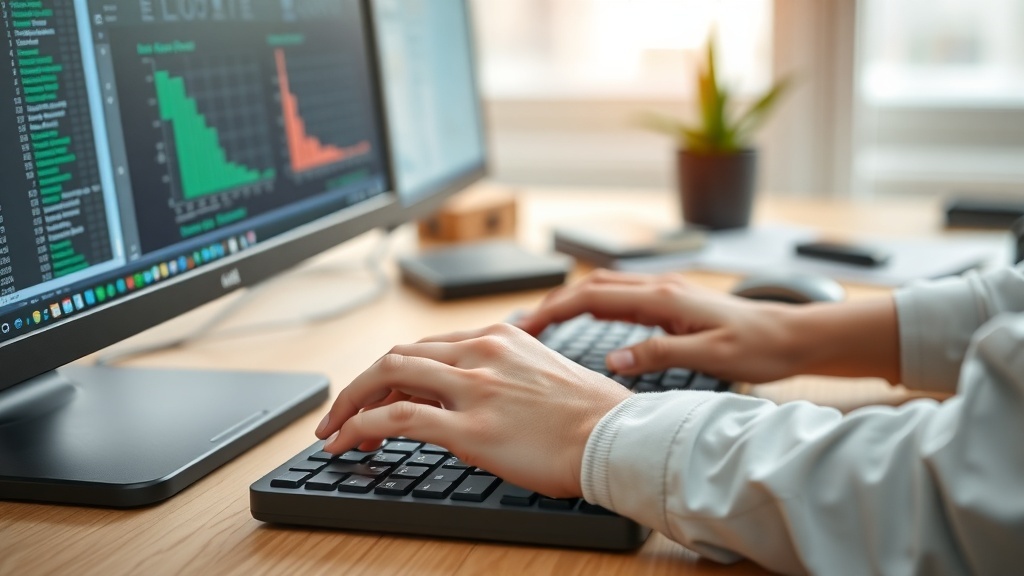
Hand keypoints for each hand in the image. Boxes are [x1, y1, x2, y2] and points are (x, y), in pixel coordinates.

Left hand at [315, 323, 632, 497]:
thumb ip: (501, 375)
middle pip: (397, 356)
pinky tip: (347, 442)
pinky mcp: (470, 426)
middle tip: (341, 414)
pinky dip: (360, 425)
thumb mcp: (541, 374)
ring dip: (350, 403)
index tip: (377, 395)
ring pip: (387, 375)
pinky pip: (397, 416)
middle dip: (359, 385)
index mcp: (498, 337)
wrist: (618, 438)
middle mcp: (480, 352)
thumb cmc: (591, 415)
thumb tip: (472, 398)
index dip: (390, 372)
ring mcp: (473, 387)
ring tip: (335, 432)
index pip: (425, 347)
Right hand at [515, 269, 813, 383]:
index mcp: (664, 298)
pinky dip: (593, 307)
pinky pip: (621, 299)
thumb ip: (658, 355)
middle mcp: (660, 288)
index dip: (555, 310)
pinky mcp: (671, 303)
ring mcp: (665, 293)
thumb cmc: (759, 348)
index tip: (528, 328)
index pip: (592, 297)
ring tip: (544, 325)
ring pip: (604, 290)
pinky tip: (586, 321)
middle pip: (591, 287)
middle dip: (553, 304)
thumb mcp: (710, 357)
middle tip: (524, 328)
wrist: (793, 336)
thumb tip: (611, 361)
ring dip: (571, 303)